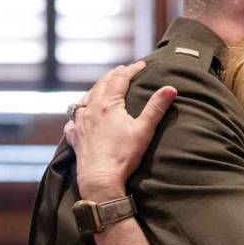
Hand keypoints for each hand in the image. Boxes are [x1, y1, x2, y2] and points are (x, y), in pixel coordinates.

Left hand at [65, 60, 178, 200]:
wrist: (100, 179)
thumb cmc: (123, 156)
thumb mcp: (144, 130)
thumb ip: (156, 108)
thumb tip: (170, 88)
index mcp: (109, 104)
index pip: (120, 78)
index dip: (132, 69)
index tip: (142, 64)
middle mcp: (91, 109)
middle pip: (101, 84)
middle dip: (114, 75)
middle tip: (123, 70)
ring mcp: (80, 123)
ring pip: (85, 98)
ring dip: (96, 89)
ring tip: (102, 86)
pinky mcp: (75, 138)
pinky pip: (72, 120)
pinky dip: (78, 113)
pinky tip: (79, 116)